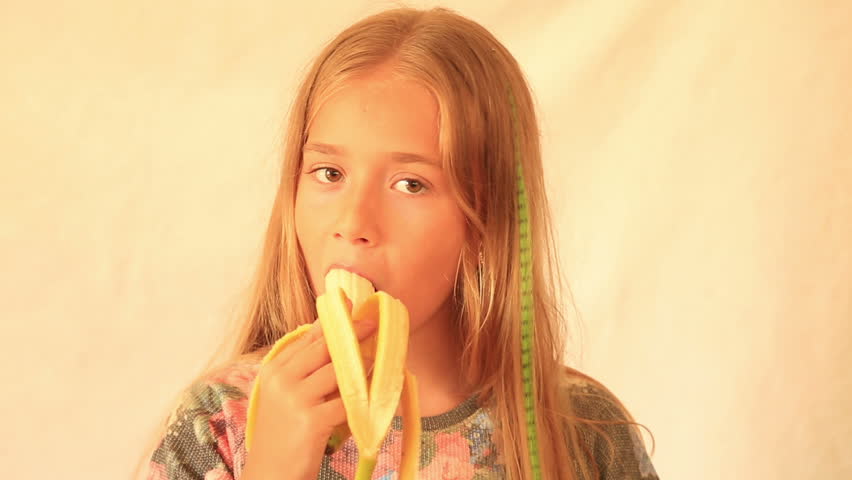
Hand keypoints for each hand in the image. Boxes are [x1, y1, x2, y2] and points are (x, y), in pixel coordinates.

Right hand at [242, 317, 376, 479]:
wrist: (270, 475)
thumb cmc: (283, 435)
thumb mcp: (284, 396)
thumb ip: (304, 370)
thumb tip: (337, 343)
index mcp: (273, 369)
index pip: (307, 337)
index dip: (332, 322)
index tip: (350, 305)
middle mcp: (281, 379)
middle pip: (324, 348)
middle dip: (353, 333)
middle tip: (374, 322)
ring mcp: (295, 399)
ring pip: (339, 373)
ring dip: (361, 370)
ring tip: (377, 365)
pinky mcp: (311, 420)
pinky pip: (346, 402)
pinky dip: (361, 401)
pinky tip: (370, 399)